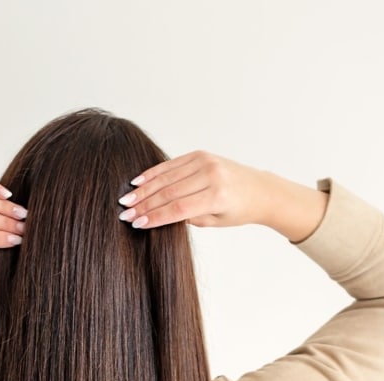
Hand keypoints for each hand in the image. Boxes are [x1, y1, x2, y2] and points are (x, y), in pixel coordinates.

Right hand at [117, 151, 267, 229]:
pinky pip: (172, 164)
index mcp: (216, 197)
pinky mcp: (201, 154)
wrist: (259, 190)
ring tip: (126, 199)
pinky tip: (139, 181)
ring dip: (144, 189)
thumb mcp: (215, 221)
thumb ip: (188, 217)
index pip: (177, 208)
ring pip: (167, 176)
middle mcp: (211, 176)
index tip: (136, 223)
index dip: (154, 217)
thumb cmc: (238, 211)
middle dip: (144, 204)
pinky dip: (154, 173)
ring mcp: (205, 162)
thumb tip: (158, 214)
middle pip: (169, 192)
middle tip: (125, 213)